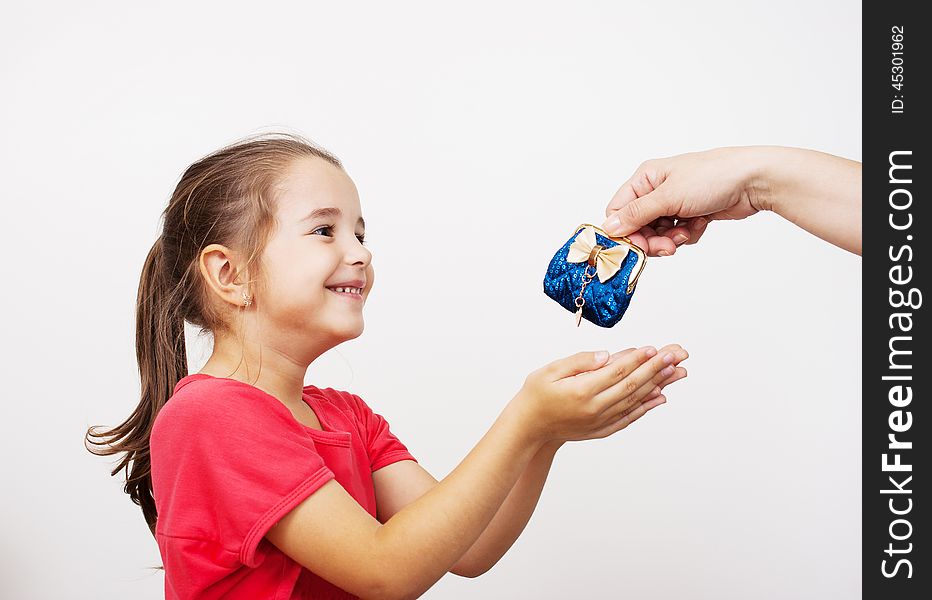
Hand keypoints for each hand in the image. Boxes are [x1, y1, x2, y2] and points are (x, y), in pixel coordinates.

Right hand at [512, 344, 688, 443]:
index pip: (617, 371)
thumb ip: (579, 361)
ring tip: (675, 371)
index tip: (653, 348)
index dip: (637, 359)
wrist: (529, 427)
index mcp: (581, 391)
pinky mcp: (601, 429)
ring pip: (634, 400)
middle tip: (675, 356)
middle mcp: (594, 408)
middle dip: (655, 369)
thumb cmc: (536, 394)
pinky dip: (646, 407)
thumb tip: (606, 355)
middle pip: (631, 385)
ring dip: (657, 385)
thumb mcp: (550, 371)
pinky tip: (660, 397)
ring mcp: (600, 421)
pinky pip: (629, 417)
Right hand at [600, 147, 765, 256]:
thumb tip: (609, 228)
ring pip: (658, 234)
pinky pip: (677, 235)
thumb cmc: (713, 176)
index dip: (624, 232)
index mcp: (646, 178)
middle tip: (667, 248)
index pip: (618, 211)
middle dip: (652, 240)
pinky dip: (688, 234)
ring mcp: (674, 203)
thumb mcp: (669, 196)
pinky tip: (701, 223)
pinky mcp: (690, 215)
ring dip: (671, 239)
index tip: (637, 247)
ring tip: (687, 232)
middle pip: (638, 227)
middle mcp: (656, 190)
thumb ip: (636, 214)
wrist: (754, 180)